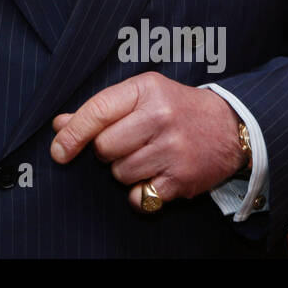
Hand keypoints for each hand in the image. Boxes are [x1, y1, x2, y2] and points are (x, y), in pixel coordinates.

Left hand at [49, 72, 245, 208]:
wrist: (230, 126)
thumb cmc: (176, 108)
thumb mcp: (141, 95)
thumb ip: (101, 109)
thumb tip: (59, 125)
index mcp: (145, 90)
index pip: (97, 111)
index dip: (72, 134)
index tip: (57, 151)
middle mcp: (159, 118)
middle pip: (104, 148)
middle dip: (107, 151)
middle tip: (128, 143)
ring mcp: (172, 150)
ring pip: (120, 173)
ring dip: (124, 171)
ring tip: (146, 156)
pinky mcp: (182, 179)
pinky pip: (139, 196)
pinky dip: (139, 192)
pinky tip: (154, 175)